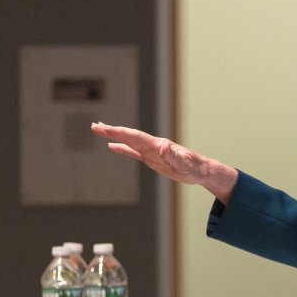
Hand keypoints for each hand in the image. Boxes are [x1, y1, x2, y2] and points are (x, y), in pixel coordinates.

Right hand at [91, 122, 236, 202]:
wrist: (202, 171)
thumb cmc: (196, 168)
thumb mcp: (187, 165)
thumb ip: (176, 157)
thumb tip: (164, 148)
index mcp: (159, 145)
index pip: (135, 137)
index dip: (119, 132)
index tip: (105, 128)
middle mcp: (153, 145)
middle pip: (129, 135)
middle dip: (111, 130)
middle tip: (94, 126)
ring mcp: (152, 151)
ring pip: (129, 141)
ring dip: (114, 135)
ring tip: (98, 130)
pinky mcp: (153, 159)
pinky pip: (134, 152)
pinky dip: (122, 148)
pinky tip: (112, 146)